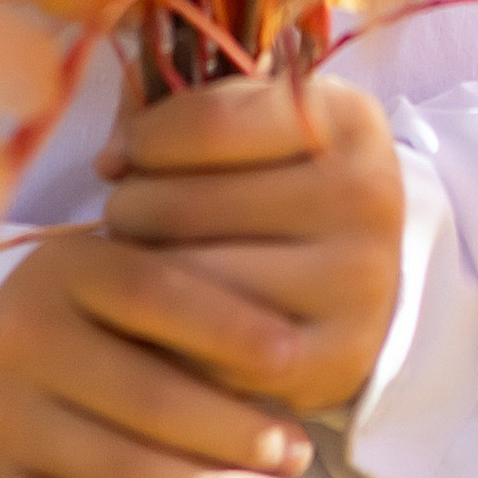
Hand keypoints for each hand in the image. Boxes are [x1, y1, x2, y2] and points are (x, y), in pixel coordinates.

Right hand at [0, 228, 314, 477]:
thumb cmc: (100, 312)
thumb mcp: (135, 273)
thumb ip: (195, 303)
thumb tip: (291, 368)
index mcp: (67, 270)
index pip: (152, 293)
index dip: (226, 326)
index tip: (293, 359)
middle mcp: (22, 340)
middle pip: (144, 395)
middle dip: (235, 433)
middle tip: (301, 458)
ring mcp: (1, 422)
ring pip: (116, 472)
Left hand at [98, 73, 405, 415]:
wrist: (358, 273)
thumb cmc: (279, 180)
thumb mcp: (250, 120)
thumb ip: (175, 116)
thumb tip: (111, 161)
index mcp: (346, 120)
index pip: (209, 124)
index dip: (145, 139)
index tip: (129, 155)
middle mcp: (367, 198)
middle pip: (186, 208)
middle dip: (130, 212)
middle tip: (129, 220)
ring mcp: (359, 285)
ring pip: (192, 284)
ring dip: (141, 276)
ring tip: (145, 264)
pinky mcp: (335, 361)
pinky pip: (211, 355)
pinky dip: (169, 338)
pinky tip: (169, 319)